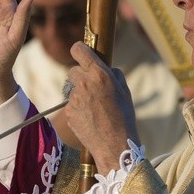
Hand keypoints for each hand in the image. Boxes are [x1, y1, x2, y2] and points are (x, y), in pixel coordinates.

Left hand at [64, 42, 139, 175]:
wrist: (114, 144)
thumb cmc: (123, 116)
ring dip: (80, 94)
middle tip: (92, 87)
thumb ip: (113, 74)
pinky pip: (71, 105)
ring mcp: (74, 98)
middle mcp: (84, 83)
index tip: (79, 51)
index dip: (78, 49)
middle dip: (81, 76)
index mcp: (99, 74)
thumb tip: (106, 68)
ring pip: (72, 89)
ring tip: (95, 108)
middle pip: (73, 70)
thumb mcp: (125, 90)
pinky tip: (90, 118)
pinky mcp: (68, 112)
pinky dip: (78, 109)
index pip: (79, 50)